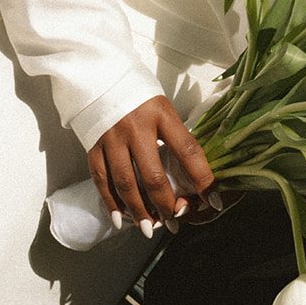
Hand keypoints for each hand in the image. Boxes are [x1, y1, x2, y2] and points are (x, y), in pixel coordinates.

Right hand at [88, 95, 215, 235]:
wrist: (101, 76)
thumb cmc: (140, 97)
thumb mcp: (164, 110)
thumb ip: (175, 139)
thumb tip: (189, 180)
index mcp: (161, 115)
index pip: (188, 151)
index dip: (202, 180)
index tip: (212, 201)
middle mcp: (136, 127)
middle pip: (153, 175)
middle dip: (166, 205)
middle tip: (175, 221)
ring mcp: (112, 136)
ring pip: (125, 183)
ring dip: (139, 211)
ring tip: (150, 228)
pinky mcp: (93, 144)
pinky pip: (101, 179)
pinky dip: (111, 202)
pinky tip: (121, 218)